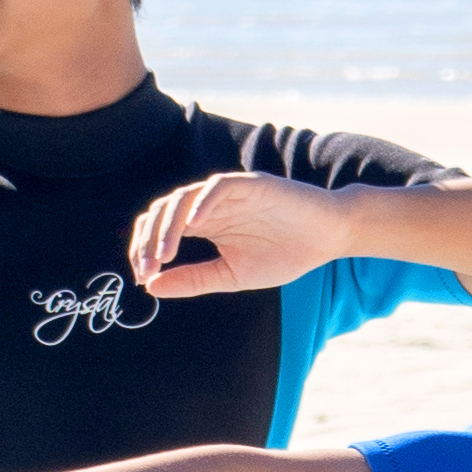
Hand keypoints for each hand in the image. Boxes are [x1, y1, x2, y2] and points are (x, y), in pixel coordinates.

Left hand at [125, 173, 333, 298]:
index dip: (145, 249)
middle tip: (147, 268)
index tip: (143, 277)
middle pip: (163, 211)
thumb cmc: (285, 254)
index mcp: (204, 224)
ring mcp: (229, 193)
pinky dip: (203, 202)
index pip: (160, 228)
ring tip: (164, 253)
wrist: (328, 238)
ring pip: (184, 198)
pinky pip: (218, 187)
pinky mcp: (251, 184)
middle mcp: (210, 205)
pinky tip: (194, 224)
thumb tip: (151, 286)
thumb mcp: (231, 276)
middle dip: (149, 240)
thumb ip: (193, 279)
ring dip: (169, 225)